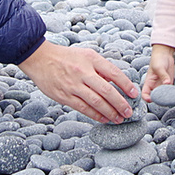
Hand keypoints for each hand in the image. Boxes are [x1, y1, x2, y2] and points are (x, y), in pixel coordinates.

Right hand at [18, 41, 137, 123]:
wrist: (40, 58)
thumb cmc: (66, 57)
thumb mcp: (85, 55)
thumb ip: (100, 68)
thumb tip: (116, 84)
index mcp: (91, 59)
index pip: (114, 73)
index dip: (126, 85)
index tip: (134, 94)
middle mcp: (83, 72)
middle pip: (107, 91)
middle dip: (120, 104)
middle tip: (129, 112)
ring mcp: (73, 85)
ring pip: (96, 102)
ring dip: (110, 113)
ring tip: (119, 119)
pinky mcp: (64, 96)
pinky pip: (83, 108)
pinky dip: (96, 115)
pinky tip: (104, 119)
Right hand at [142, 44, 174, 101]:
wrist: (165, 54)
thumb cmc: (158, 60)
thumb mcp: (159, 67)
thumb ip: (163, 76)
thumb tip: (167, 83)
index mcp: (148, 83)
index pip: (145, 94)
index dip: (146, 98)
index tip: (151, 99)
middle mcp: (154, 86)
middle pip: (155, 97)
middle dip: (159, 100)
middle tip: (165, 98)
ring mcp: (162, 85)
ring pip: (163, 96)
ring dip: (167, 97)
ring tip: (171, 96)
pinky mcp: (169, 84)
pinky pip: (170, 91)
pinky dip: (173, 93)